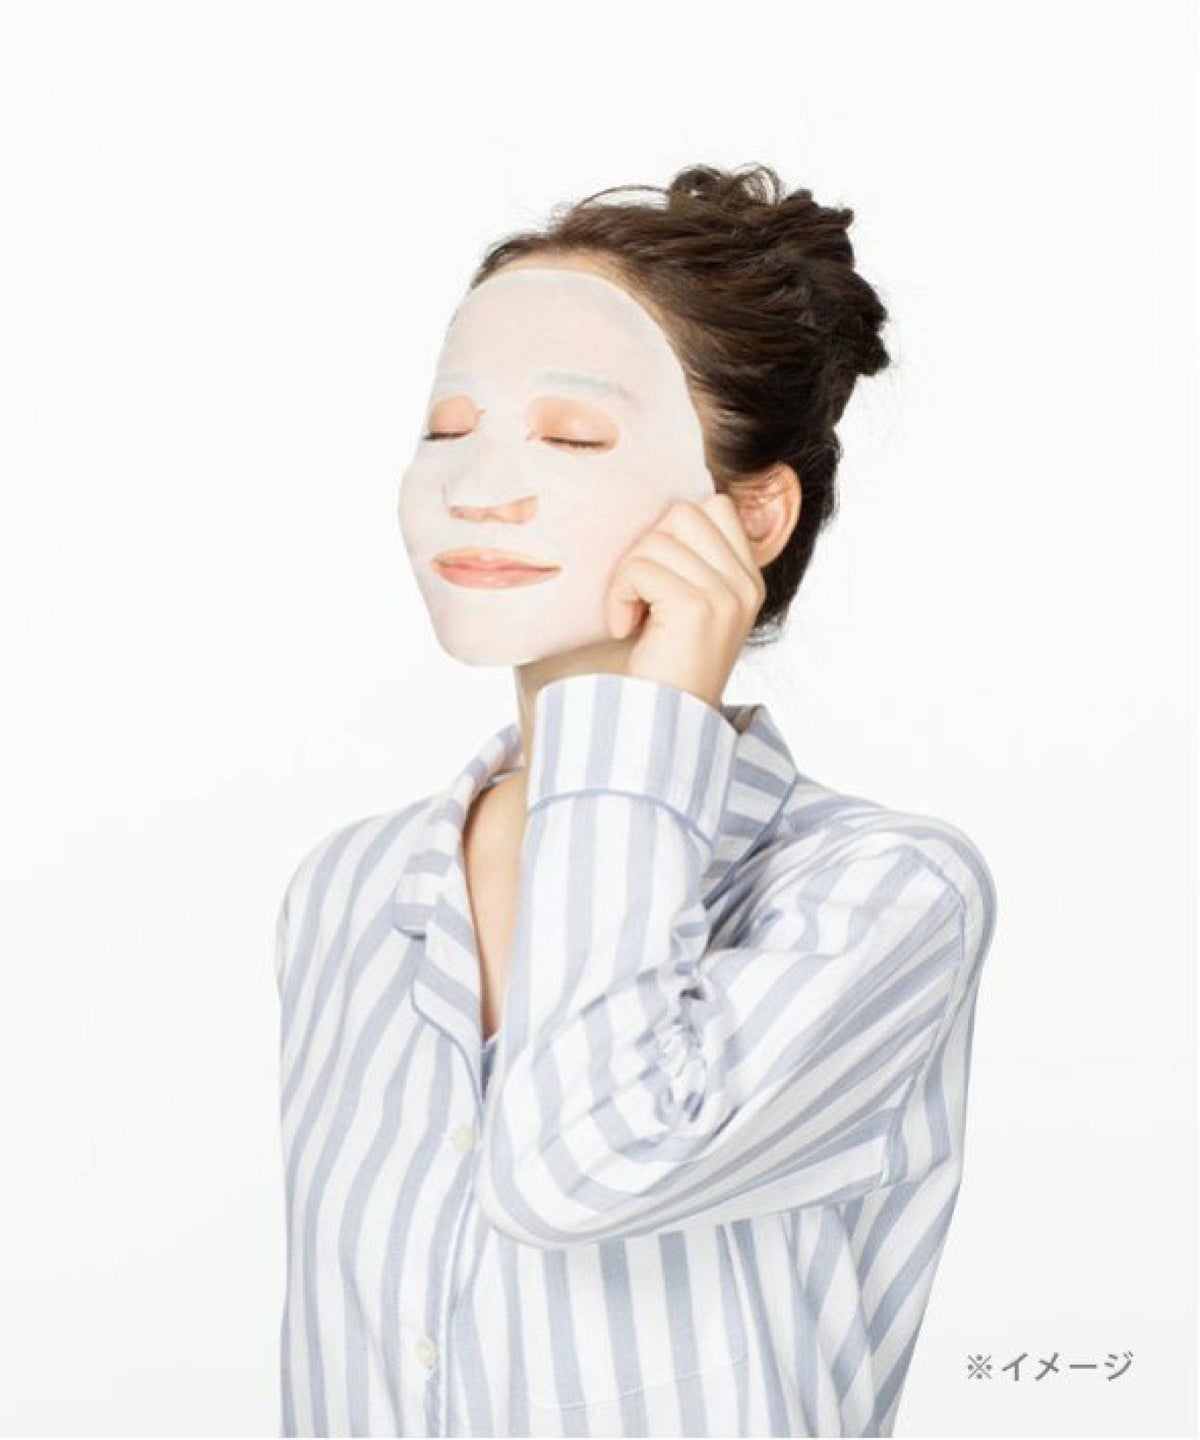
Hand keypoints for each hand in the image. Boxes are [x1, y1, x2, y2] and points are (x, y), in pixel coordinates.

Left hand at [604, 494, 766, 711]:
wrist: (656, 731)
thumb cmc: (654, 671)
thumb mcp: (681, 606)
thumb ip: (684, 559)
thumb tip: (649, 504)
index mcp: (747, 581)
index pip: (714, 506)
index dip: (670, 532)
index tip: (654, 582)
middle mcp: (746, 586)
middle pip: (683, 513)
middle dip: (646, 548)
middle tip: (637, 597)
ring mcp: (727, 596)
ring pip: (657, 538)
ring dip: (627, 575)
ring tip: (630, 616)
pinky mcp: (699, 608)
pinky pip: (641, 568)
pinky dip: (619, 595)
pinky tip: (623, 628)